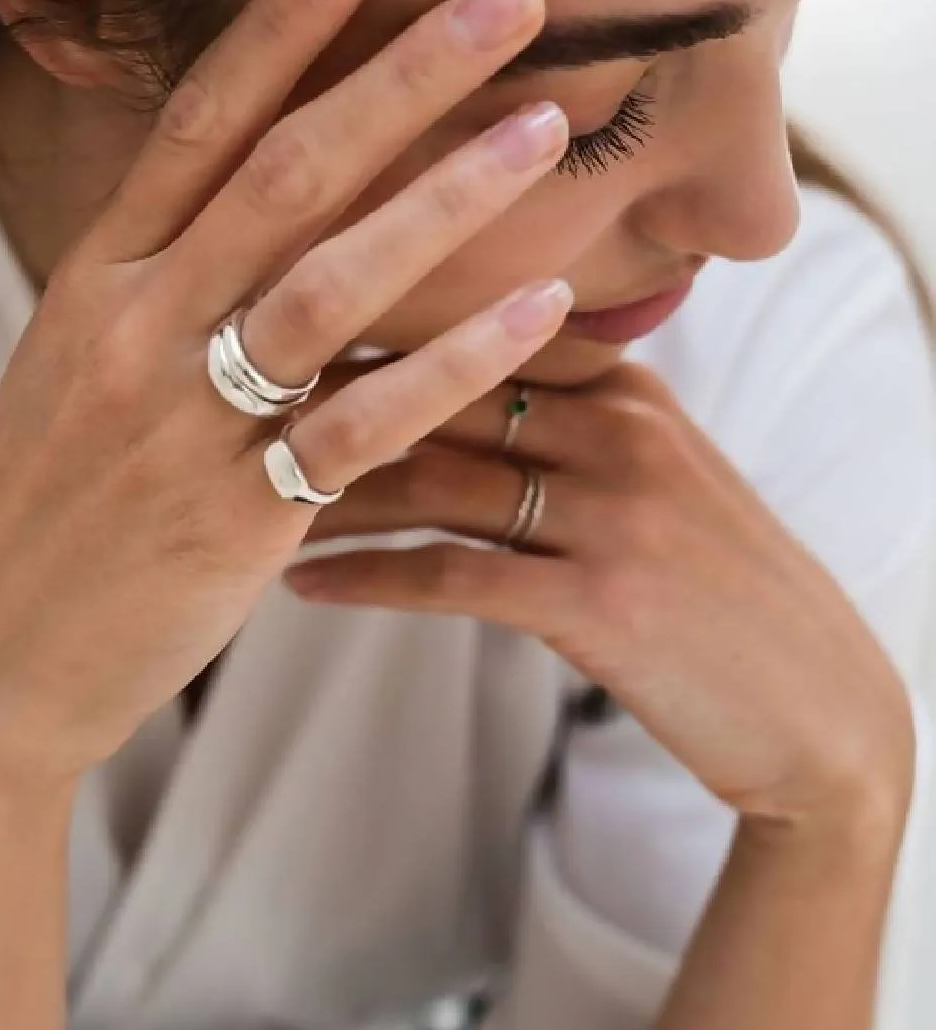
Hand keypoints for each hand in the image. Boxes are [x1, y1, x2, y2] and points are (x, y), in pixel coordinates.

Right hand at [0, 0, 577, 791]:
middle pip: (284, 174)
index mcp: (94, 282)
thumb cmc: (41, 511)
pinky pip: (365, 421)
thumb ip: (154, 285)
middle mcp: (137, 332)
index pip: (192, 125)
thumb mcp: (69, 370)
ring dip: (447, 194)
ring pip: (333, 281)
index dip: (276, 27)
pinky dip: (457, 360)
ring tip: (546, 125)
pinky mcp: (237, 515)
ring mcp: (185, 421)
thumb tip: (245, 207)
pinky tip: (540, 309)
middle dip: (401, 73)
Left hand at [288, 360, 915, 834]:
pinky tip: (294, 583)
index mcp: (626, 388)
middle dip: (314, 387)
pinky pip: (452, 576)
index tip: (259, 316)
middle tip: (211, 398)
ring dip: (318, 487)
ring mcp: (615, 514)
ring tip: (231, 496)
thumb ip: (566, 421)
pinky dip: (364, 575)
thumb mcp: (657, 481)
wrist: (819, 712)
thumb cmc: (716, 595)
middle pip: (434, 387)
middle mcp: (620, 431)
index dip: (361, 317)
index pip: (472, 321)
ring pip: (430, 477)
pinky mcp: (602, 603)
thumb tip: (443, 384)